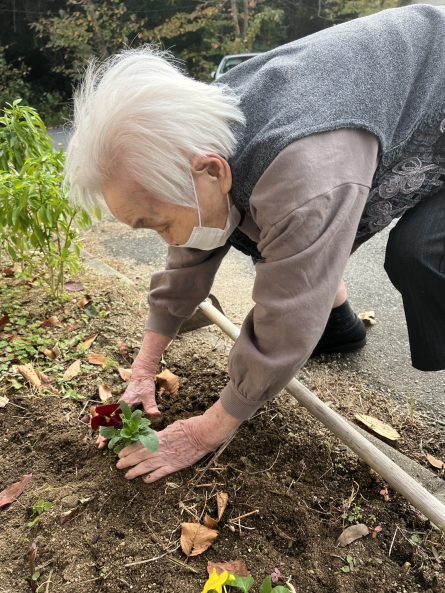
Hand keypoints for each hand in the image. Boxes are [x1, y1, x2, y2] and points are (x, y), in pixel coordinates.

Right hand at [96, 331, 170, 448]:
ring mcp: (120, 406)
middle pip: (108, 422)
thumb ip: (151, 406)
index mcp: (123, 405)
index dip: (107, 432)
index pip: (112, 421)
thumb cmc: (144, 385)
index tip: (102, 441)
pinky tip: (110, 432)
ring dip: (105, 430)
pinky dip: (110, 425)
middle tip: (99, 446)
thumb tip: (156, 416)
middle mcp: (119, 406)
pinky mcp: (123, 407)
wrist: (141, 375)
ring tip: (101, 442)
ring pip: (109, 420)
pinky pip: (114, 418)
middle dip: (103, 434)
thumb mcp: (148, 395)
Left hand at [115, 400, 241, 482]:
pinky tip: (146, 481)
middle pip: (140, 456)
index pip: (140, 444)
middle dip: (127, 461)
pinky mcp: (175, 466)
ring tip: (127, 475)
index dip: (128, 450)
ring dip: (135, 471)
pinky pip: (161, 473)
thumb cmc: (190, 426)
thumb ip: (163, 434)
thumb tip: (156, 436)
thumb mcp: (173, 427)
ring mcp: (167, 458)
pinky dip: (152, 477)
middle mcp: (160, 449)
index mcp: (159, 437)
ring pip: (147, 466)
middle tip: (118, 465)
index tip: (120, 453)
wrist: (203, 434)